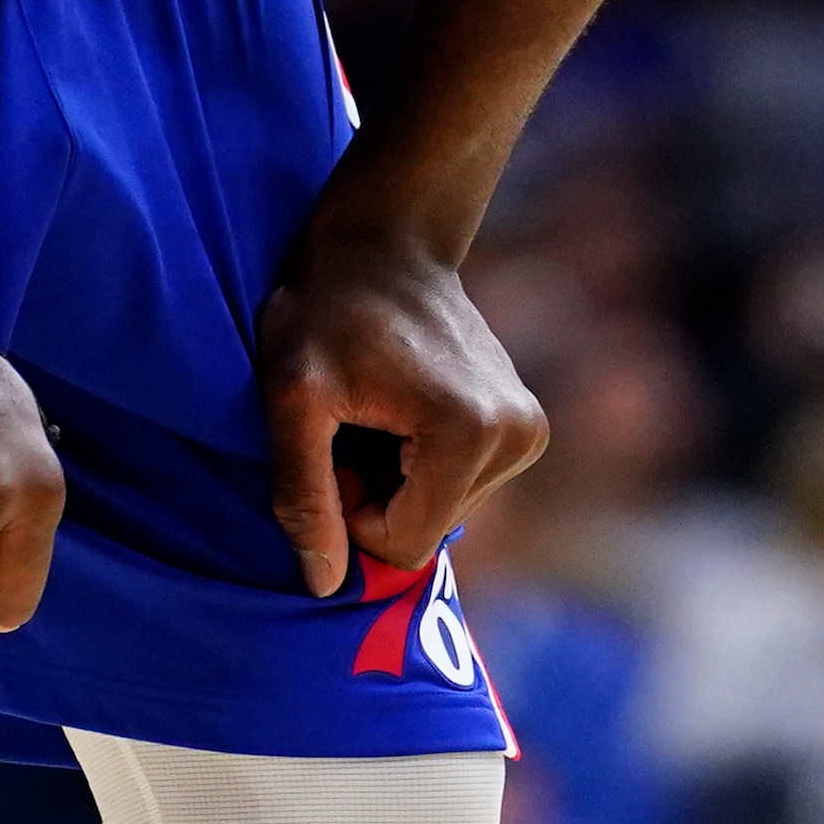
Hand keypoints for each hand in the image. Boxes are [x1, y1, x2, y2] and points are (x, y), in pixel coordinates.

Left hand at [254, 217, 547, 596]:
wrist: (386, 236)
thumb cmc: (327, 306)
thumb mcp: (293, 397)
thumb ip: (306, 495)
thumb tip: (325, 586)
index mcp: (468, 434)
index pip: (404, 544)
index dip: (353, 512)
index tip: (335, 447)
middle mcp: (518, 436)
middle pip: (428, 528)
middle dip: (378, 495)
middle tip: (350, 424)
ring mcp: (529, 428)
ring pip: (443, 508)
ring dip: (398, 477)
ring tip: (375, 408)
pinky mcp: (526, 423)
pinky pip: (460, 482)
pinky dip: (421, 461)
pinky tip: (401, 404)